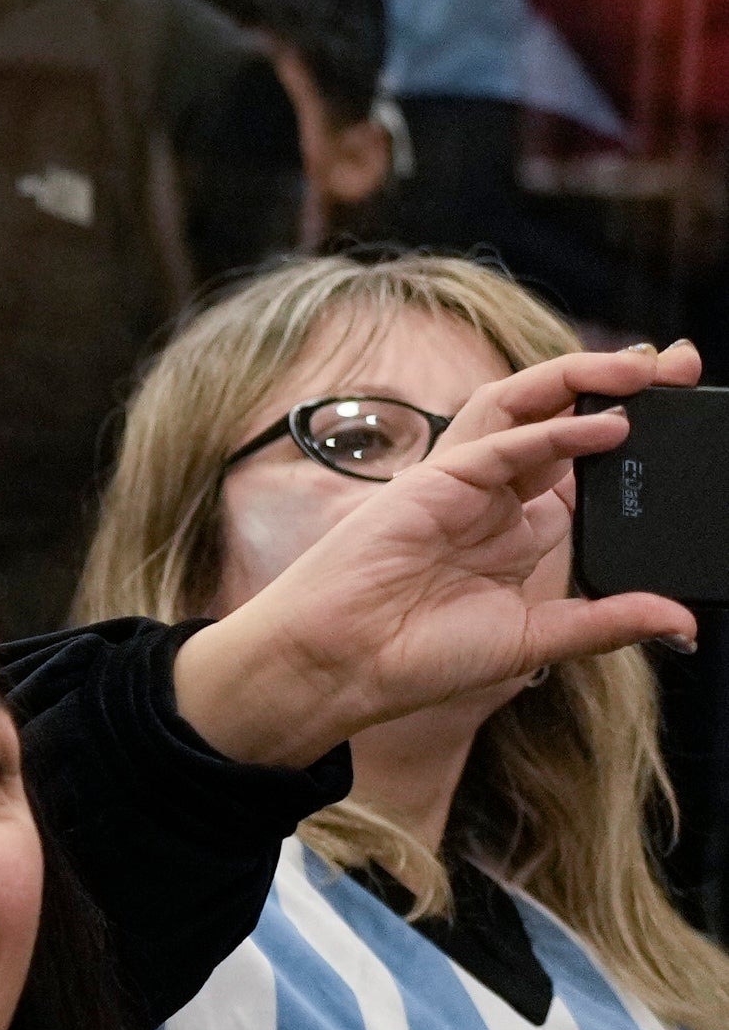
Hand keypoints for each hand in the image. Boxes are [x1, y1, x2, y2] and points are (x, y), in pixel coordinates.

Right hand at [173, 340, 704, 769]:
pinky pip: (501, 445)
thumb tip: (683, 622)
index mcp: (515, 533)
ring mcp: (463, 484)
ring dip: (585, 382)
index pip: (587, 468)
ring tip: (646, 369)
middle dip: (623, 390)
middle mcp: (493, 498)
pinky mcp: (435, 481)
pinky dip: (554, 431)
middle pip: (566, 423)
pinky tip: (607, 426)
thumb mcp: (536, 641)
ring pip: (527, 409)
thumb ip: (608, 622)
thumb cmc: (417, 655)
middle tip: (680, 365)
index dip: (634, 440)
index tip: (686, 420)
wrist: (342, 664)